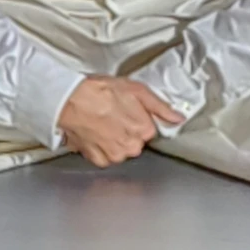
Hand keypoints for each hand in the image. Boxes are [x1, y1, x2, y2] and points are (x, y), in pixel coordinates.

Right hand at [57, 75, 184, 168]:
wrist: (70, 100)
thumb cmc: (100, 91)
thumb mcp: (136, 90)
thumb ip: (160, 107)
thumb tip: (178, 118)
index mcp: (144, 130)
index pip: (148, 129)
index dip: (137, 118)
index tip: (126, 110)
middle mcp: (132, 147)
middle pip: (135, 142)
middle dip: (126, 130)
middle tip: (112, 115)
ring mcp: (114, 155)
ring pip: (120, 150)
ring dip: (113, 140)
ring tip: (101, 123)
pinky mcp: (97, 159)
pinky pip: (105, 157)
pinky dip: (100, 147)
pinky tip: (94, 132)